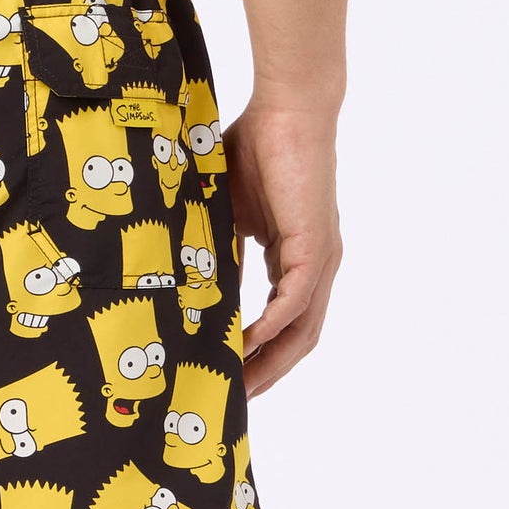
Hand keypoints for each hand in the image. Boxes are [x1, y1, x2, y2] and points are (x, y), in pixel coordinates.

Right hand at [226, 101, 341, 397]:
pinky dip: (274, 325)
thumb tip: (188, 276)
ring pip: (302, 327)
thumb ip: (219, 244)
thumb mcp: (229, 208)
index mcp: (295, 257)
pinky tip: (249, 340)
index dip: (261, 351)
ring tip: (242, 384)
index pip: (282, 319)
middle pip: (298, 337)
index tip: (229, 372)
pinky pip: (296, 299)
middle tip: (235, 399)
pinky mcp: (316, 245)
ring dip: (273, 360)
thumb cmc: (257, 145)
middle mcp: (315, 266)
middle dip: (268, 372)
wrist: (288, 108)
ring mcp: (320, 258)